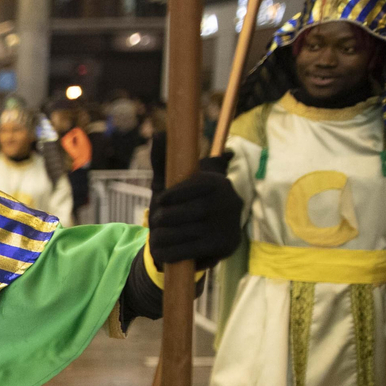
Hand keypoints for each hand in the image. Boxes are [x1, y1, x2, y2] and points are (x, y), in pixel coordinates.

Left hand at [148, 152, 241, 269]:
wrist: (194, 243)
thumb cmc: (176, 207)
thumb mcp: (168, 184)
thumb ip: (164, 161)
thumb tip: (158, 133)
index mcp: (218, 182)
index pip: (192, 186)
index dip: (171, 196)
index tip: (160, 201)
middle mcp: (230, 201)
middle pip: (187, 211)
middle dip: (164, 219)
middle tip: (155, 223)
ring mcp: (229, 225)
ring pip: (185, 231)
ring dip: (163, 237)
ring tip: (156, 237)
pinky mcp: (225, 246)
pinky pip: (191, 250)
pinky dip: (170, 252)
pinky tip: (162, 252)